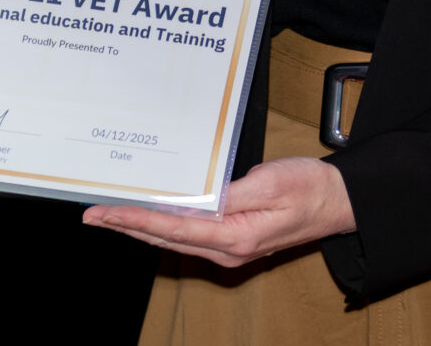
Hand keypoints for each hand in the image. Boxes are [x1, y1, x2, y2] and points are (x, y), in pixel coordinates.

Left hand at [80, 157, 351, 267]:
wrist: (338, 201)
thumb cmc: (309, 188)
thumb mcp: (270, 182)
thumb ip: (230, 193)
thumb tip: (195, 198)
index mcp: (235, 236)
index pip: (172, 230)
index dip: (135, 221)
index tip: (105, 214)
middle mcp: (228, 247)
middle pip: (165, 238)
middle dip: (127, 226)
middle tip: (92, 215)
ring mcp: (229, 245)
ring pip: (173, 238)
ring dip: (140, 226)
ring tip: (110, 214)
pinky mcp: (232, 236)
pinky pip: (188, 232)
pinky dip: (162, 224)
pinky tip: (147, 214)